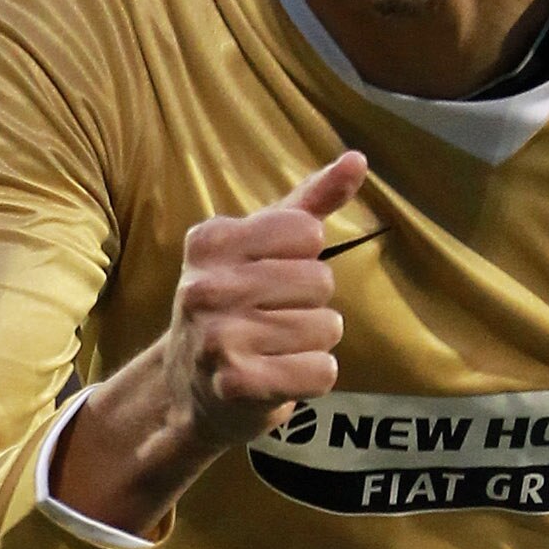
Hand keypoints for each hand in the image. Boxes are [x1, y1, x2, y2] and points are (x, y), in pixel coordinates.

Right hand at [160, 150, 366, 447]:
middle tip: (273, 318)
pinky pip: (321, 371)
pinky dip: (314, 377)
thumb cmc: (237, 306)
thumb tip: (357, 159)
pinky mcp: (238, 384)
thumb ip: (310, 202)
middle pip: (321, 282)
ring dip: (314, 343)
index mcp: (211, 241)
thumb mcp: (262, 247)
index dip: (304, 258)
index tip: (271, 276)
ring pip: (327, 328)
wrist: (191, 389)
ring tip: (275, 348)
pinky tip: (280, 376)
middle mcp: (206, 286)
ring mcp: (218, 338)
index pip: (307, 233)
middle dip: (312, 304)